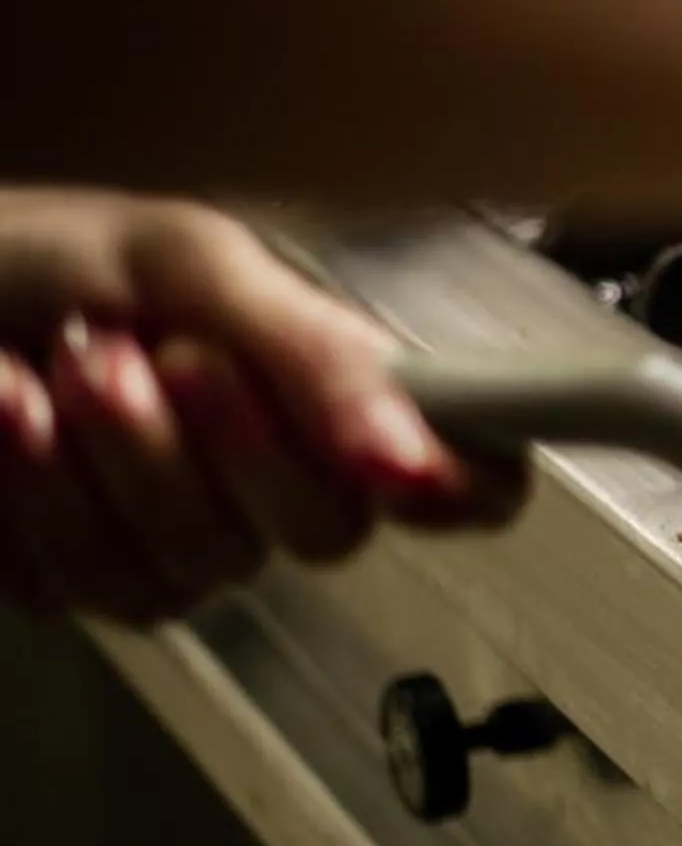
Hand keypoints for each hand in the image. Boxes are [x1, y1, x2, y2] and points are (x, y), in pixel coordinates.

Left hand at [0, 190, 511, 623]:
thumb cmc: (51, 255)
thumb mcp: (194, 262)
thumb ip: (316, 354)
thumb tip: (416, 458)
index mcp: (334, 390)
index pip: (472, 477)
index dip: (461, 486)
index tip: (403, 471)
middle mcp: (277, 479)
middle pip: (324, 532)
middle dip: (221, 441)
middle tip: (146, 354)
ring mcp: (181, 539)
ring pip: (192, 567)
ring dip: (100, 459)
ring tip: (42, 369)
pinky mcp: (79, 581)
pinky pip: (87, 591)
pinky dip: (29, 498)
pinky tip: (3, 423)